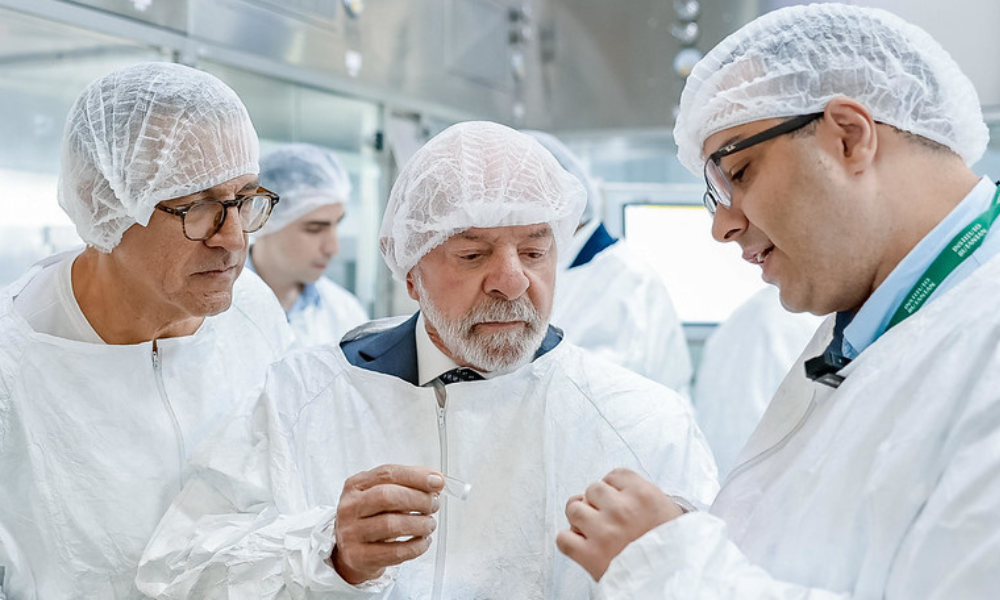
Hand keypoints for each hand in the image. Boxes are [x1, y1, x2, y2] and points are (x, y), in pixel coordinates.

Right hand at [332, 464, 444, 583]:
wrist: (352, 551)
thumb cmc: (372, 518)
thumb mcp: (382, 494)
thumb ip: (407, 484)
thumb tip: (435, 482)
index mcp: (355, 485)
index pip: (387, 474)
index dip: (416, 476)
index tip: (437, 481)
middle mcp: (349, 507)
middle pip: (387, 497)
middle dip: (418, 499)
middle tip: (433, 505)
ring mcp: (351, 533)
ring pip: (391, 525)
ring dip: (420, 524)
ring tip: (429, 524)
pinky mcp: (359, 557)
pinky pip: (395, 552)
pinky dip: (416, 546)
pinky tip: (422, 541)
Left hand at [556, 468, 684, 580]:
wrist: (673, 582)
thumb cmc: (672, 549)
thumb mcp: (667, 511)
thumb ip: (640, 495)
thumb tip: (613, 488)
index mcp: (643, 495)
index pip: (614, 475)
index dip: (614, 489)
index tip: (618, 500)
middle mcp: (622, 510)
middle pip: (592, 489)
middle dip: (597, 503)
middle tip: (608, 519)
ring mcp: (604, 532)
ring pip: (573, 509)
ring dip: (580, 520)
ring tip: (595, 532)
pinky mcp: (590, 555)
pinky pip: (563, 538)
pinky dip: (569, 542)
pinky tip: (583, 546)